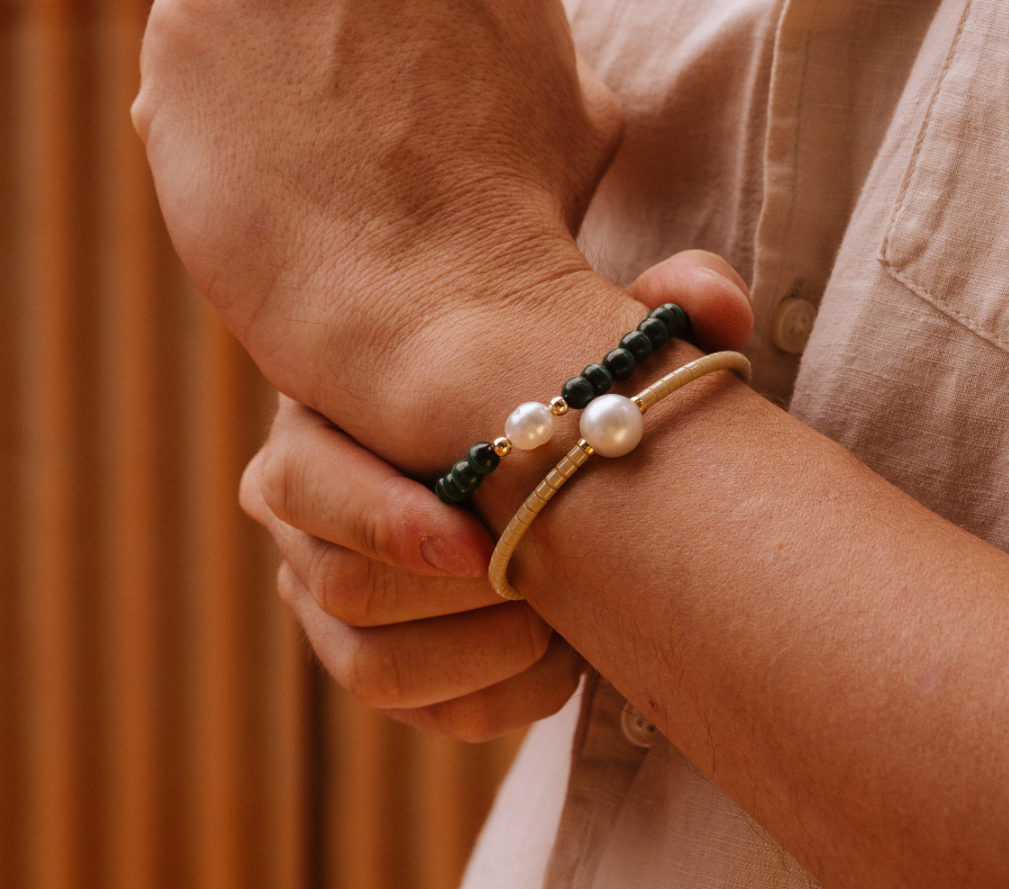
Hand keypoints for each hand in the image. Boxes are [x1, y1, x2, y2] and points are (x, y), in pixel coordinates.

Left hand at [134, 0, 623, 456]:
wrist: (437, 314)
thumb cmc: (522, 221)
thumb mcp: (579, 96)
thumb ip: (518, 21)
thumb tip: (477, 14)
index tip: (391, 43)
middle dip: (330, 12)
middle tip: (353, 118)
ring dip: (267, 61)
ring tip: (307, 163)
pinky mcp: (186, 15)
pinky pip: (188, 55)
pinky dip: (206, 108)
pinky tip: (257, 175)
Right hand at [241, 252, 752, 740]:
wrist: (516, 443)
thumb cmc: (528, 380)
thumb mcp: (580, 335)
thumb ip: (657, 307)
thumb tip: (717, 304)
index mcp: (317, 423)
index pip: (297, 482)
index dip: (382, 521)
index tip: (480, 544)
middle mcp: (306, 517)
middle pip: (334, 584)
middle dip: (445, 603)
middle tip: (539, 598)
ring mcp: (327, 596)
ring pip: (370, 665)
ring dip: (474, 658)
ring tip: (558, 627)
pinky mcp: (371, 659)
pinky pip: (415, 711)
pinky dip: (495, 698)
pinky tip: (560, 661)